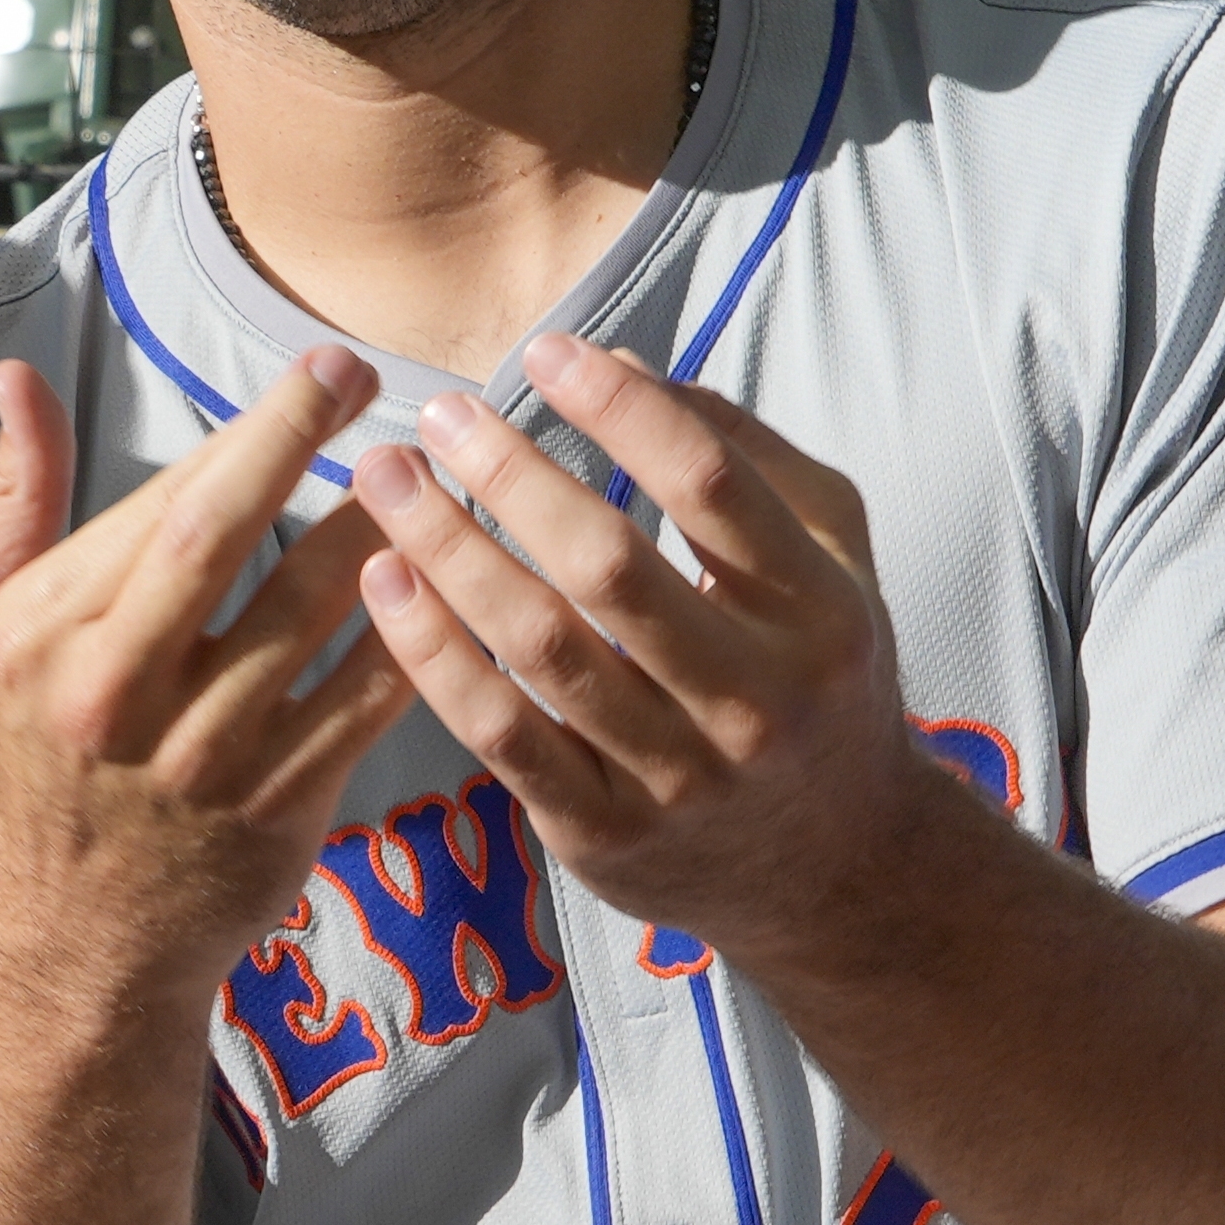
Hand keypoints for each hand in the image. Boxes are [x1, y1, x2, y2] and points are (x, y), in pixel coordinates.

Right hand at [0, 351, 413, 1016]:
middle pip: (217, 540)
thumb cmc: (29, 751)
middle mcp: (117, 693)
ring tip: (422, 465)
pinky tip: (452, 577)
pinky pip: (361, 703)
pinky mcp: (278, 805)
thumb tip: (16, 376)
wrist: (84, 928)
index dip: (248, 431)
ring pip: (306, 618)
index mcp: (48, 637)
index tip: (318, 369)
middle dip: (296, 442)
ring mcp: (204, 755)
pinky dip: (410, 635)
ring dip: (372, 528)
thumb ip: (6, 499)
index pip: (159, 509)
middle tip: (362, 375)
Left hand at [342, 331, 933, 958]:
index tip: (544, 352)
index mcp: (818, 611)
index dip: (620, 408)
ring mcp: (677, 775)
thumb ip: (742, 455)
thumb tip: (616, 360)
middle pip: (610, 566)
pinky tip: (385, 582)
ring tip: (385, 481)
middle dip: (510, 476)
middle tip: (437, 413)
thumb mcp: (828, 562)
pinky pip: (500, 733)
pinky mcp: (604, 831)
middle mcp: (753, 698)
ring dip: (449, 552)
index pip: (711, 487)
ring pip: (541, 647)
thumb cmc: (814, 677)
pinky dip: (433, 654)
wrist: (839, 872)